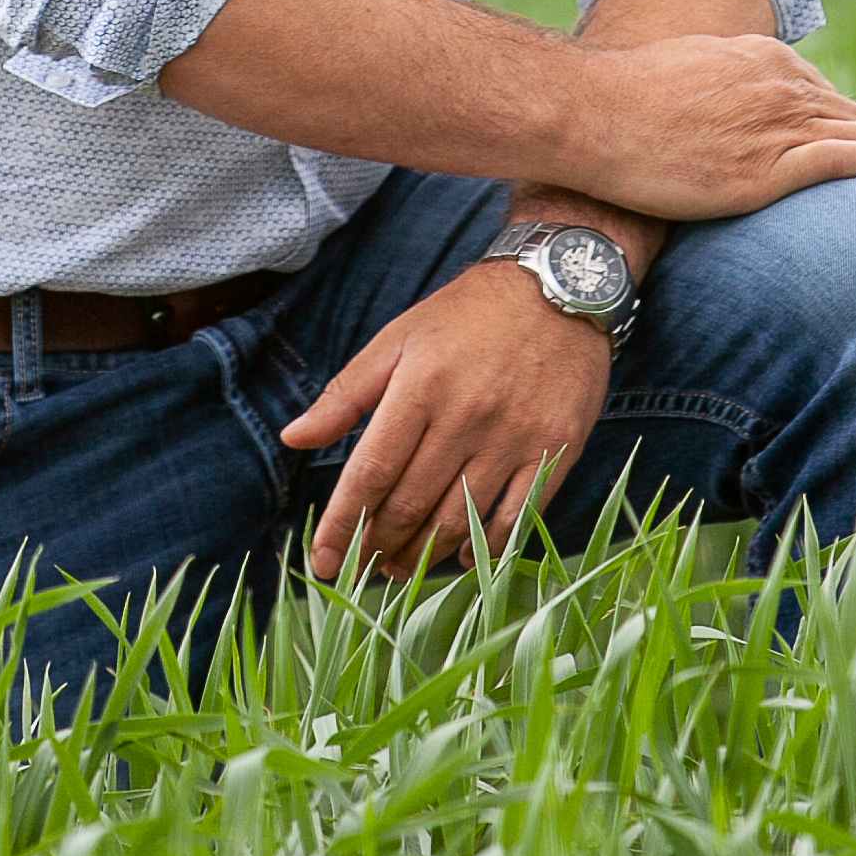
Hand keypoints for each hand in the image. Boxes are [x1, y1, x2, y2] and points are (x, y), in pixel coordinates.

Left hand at [280, 261, 612, 580]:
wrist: (560, 286)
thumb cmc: (468, 314)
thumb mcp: (400, 337)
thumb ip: (347, 392)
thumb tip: (295, 437)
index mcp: (422, 385)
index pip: (372, 470)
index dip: (343, 523)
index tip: (323, 560)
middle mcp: (468, 416)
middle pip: (412, 503)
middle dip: (379, 545)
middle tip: (363, 566)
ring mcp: (515, 437)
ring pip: (458, 520)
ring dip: (422, 556)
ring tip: (400, 568)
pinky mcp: (555, 449)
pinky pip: (514, 518)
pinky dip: (482, 547)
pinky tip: (460, 556)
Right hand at [562, 34, 855, 220]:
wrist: (595, 116)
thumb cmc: (622, 100)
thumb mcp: (679, 71)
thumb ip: (711, 81)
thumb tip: (710, 97)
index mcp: (758, 58)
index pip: (814, 88)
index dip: (836, 114)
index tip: (853, 129)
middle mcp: (778, 85)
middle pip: (842, 111)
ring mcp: (776, 125)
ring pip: (854, 135)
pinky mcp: (770, 167)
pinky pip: (847, 161)